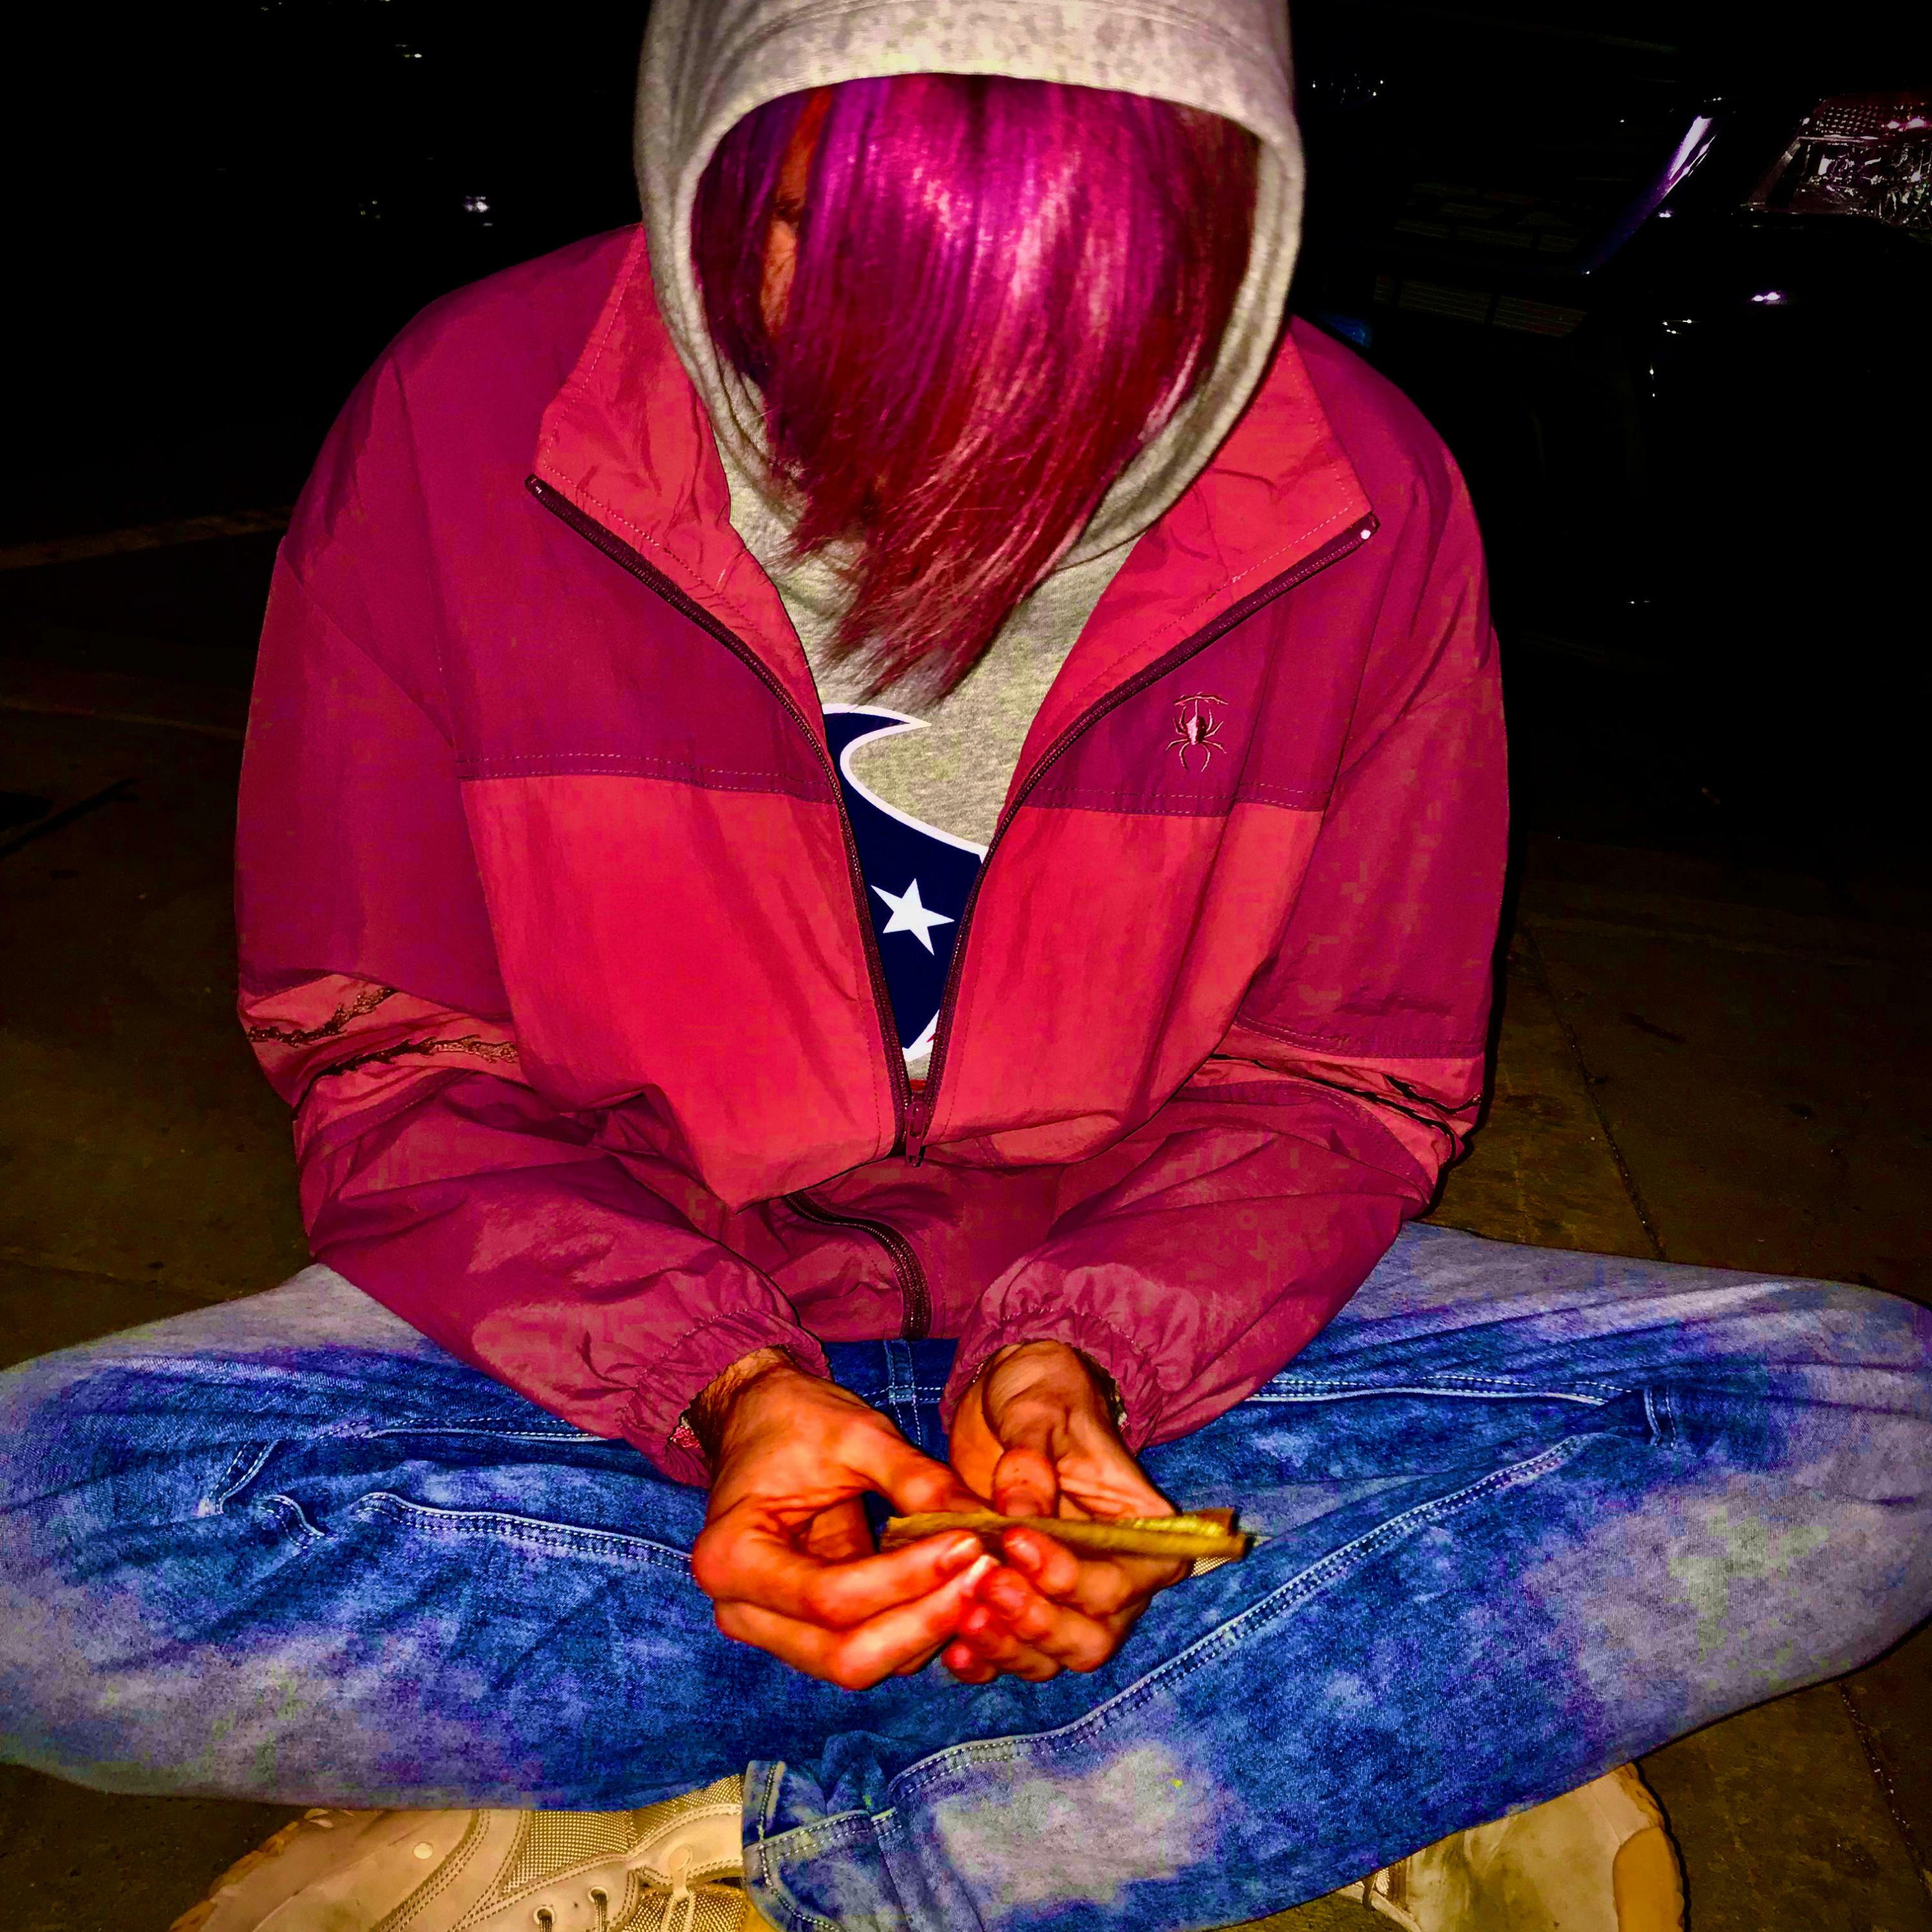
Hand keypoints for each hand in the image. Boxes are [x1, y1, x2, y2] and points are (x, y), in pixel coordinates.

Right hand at [689, 1349, 995, 1688]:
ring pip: (860, 1663)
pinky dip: (915, 1629)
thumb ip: (918, 1482)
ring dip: (927, 1632)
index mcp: (731, 1557)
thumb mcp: (858, 1435)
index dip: (908, 1578)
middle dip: (924, 1622)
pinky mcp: (802, 1631)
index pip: (830, 1598)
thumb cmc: (796, 1419)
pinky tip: (958, 1592)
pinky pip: (866, 1648)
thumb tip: (987, 1525)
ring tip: (982, 1582)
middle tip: (986, 1575)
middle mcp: (740, 1611)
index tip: (970, 1543)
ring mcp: (770, 1630)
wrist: (757, 1418)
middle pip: (845, 1654)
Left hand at [944, 1341, 1188, 1682]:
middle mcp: (1115, 1581)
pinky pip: (1012, 1653)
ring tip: (963, 1618)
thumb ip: (1032, 1462)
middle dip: (1039, 1623)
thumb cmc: (1046, 1397)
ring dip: (1009, 1646)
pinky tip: (952, 1650)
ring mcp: (1067, 1601)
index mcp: (1142, 1533)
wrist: (1013, 1399)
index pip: (1118, 1583)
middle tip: (988, 1584)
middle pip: (1092, 1638)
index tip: (1016, 1538)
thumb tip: (1019, 1513)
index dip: (1069, 1575)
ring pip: (1051, 1658)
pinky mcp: (1022, 1607)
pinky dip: (986, 1659)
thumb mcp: (1040, 1413)